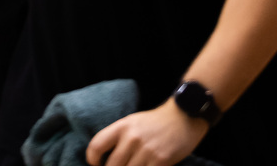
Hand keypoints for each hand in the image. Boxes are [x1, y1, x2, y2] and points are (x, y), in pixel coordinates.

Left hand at [85, 102, 208, 165]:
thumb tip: (106, 158)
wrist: (184, 117)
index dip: (92, 159)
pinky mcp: (161, 161)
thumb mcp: (133, 123)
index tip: (97, 164)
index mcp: (122, 126)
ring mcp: (146, 150)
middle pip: (112, 165)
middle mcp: (132, 138)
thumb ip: (119, 138)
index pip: (96, 145)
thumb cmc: (156, 122)